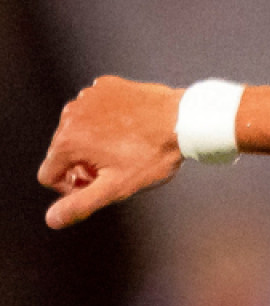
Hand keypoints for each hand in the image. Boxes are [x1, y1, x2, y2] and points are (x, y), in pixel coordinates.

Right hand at [38, 77, 186, 228]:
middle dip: (83, 165)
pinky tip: (132, 127)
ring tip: (127, 148)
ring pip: (79, 129)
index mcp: (67, 141)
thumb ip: (81, 204)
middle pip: (63, 151)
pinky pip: (96, 108)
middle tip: (118, 168)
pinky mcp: (106, 86)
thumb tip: (51, 219)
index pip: (49, 175)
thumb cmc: (152, 156)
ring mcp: (88, 97)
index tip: (100, 184)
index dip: (72, 187)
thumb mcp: (116, 187)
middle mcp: (69, 115)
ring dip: (95, 142)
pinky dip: (107, 119)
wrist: (184, 119)